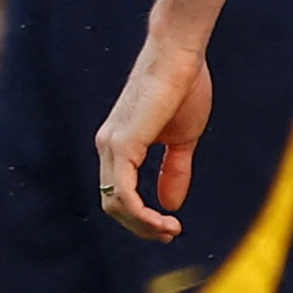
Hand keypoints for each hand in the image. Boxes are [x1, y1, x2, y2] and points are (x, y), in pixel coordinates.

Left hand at [93, 25, 212, 238]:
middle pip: (113, 204)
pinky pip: (122, 192)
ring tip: (169, 230)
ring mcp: (111, 147)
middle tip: (170, 234)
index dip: (143, 217)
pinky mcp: (122, 145)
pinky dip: (140, 213)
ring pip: (115, 203)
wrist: (180, 57)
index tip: (171, 226)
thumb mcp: (182, 139)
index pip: (120, 194)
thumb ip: (175, 170)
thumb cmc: (184, 89)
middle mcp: (108, 148)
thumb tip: (171, 204)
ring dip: (142, 225)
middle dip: (141, 227)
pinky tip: (161, 219)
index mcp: (120, 146)